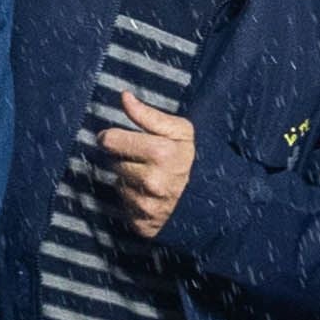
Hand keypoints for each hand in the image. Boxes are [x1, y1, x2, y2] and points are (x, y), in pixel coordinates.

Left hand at [96, 90, 197, 235]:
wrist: (209, 199)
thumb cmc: (188, 159)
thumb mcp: (179, 130)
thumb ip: (148, 114)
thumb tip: (125, 96)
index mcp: (161, 153)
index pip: (110, 140)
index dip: (111, 137)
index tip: (117, 138)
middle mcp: (153, 182)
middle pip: (112, 162)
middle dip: (122, 158)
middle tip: (141, 159)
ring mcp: (147, 205)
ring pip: (116, 183)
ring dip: (126, 179)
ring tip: (147, 177)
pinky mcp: (142, 223)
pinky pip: (122, 206)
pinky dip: (130, 199)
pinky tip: (146, 195)